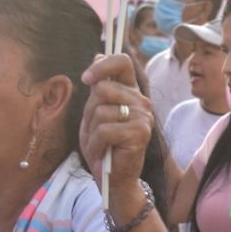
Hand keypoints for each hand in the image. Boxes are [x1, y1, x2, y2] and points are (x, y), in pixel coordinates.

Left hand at [80, 54, 153, 193]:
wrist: (112, 177)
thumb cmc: (103, 145)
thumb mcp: (94, 112)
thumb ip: (98, 86)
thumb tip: (98, 54)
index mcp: (130, 92)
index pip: (122, 62)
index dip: (102, 65)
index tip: (86, 79)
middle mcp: (141, 101)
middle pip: (103, 88)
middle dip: (90, 110)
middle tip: (96, 128)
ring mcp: (143, 116)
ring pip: (101, 110)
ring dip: (92, 131)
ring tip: (101, 143)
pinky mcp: (141, 133)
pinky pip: (105, 130)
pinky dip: (97, 144)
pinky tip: (104, 152)